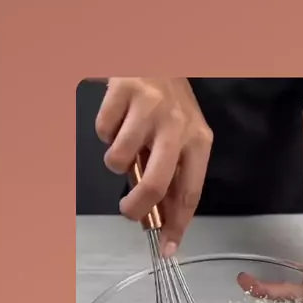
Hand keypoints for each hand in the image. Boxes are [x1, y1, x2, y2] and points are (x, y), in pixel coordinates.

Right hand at [96, 78, 212, 254]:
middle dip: (137, 206)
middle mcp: (179, 125)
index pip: (190, 193)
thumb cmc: (168, 103)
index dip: (178, 225)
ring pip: (119, 159)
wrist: (156, 53)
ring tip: (125, 141)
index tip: (168, 249)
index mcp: (199, 141)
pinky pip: (103, 132)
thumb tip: (155, 218)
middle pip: (156, 184)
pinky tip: (118, 118)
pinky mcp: (124, 91)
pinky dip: (104, 131)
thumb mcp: (181, 137)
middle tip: (128, 210)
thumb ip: (170, 175)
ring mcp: (151, 107)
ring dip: (115, 160)